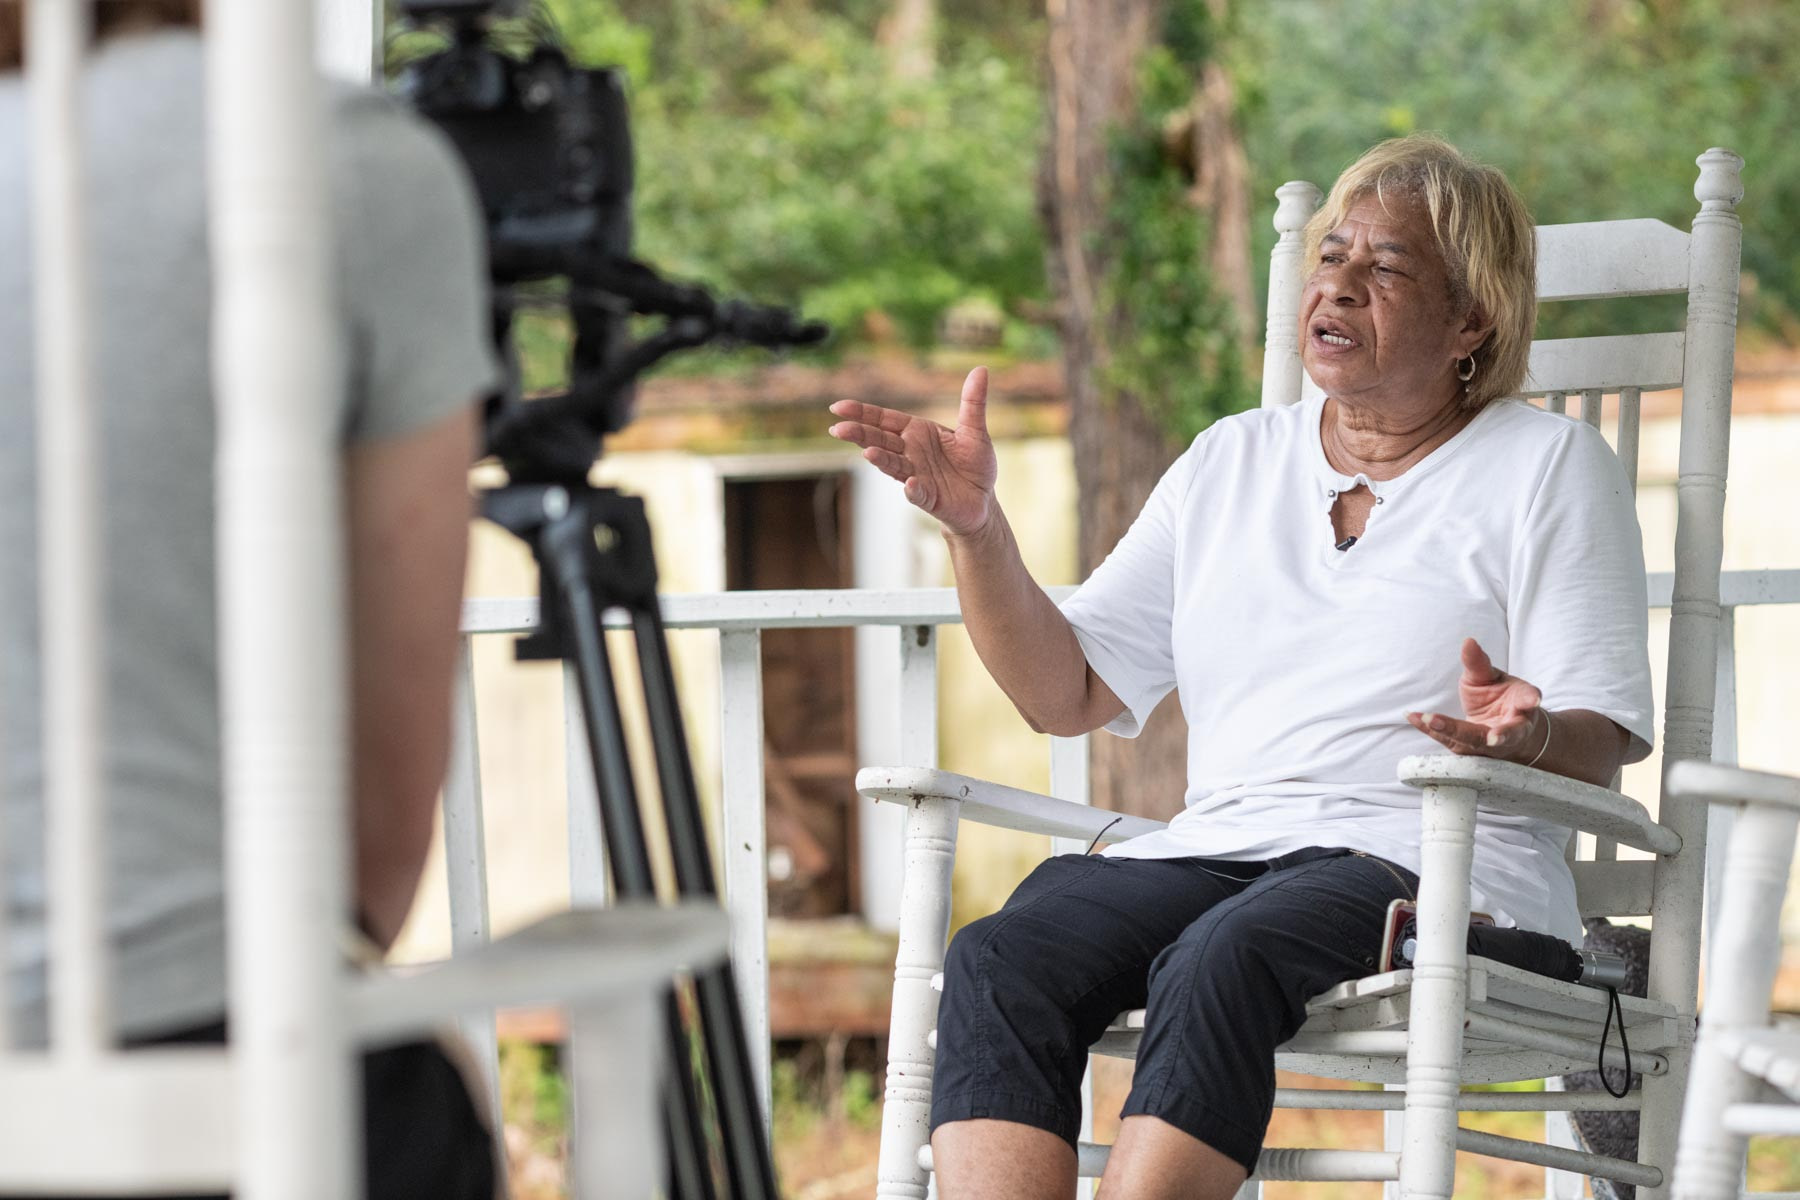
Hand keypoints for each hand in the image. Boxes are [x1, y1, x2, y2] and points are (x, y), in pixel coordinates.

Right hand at [828, 367, 997, 537]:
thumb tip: (981, 369)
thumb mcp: (975, 430)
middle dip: (860, 434)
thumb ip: (973, 402)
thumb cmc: (975, 465)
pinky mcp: (929, 498)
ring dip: (881, 460)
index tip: (838, 408)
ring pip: (893, 466)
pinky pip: (919, 494)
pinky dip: (914, 491)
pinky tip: (911, 485)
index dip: (863, 413)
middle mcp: (911, 453)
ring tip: (868, 453)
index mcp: (918, 433)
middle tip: (838, 429)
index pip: (885, 420)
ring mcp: (917, 476)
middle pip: (880, 440)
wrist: (984, 501)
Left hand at [1407, 638, 1548, 761]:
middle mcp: (1511, 730)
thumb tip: (1468, 641)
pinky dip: (1430, 729)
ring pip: (1474, 741)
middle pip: (1504, 734)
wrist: (1505, 728)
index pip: (1527, 701)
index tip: (1532, 700)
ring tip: (1431, 720)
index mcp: (1522, 707)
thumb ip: (1479, 663)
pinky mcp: (1469, 750)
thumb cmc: (1499, 697)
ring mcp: (1489, 745)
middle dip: (1499, 736)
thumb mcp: (1491, 677)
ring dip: (1452, 732)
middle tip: (1493, 738)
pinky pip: (1448, 740)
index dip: (1529, 700)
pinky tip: (1413, 716)